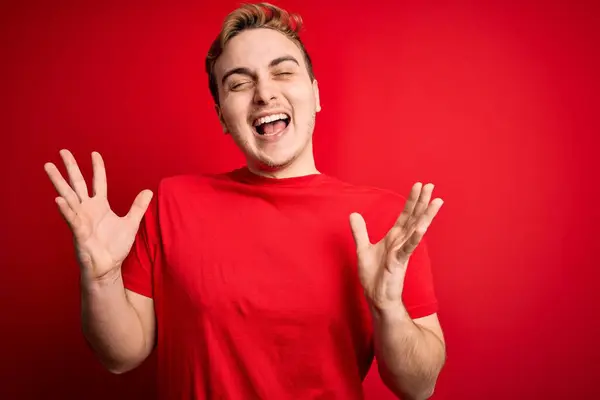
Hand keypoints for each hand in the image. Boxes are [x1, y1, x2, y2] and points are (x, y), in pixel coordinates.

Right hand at [44, 149, 152, 282]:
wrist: (108, 267)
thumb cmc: (115, 247)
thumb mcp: (131, 223)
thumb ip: (138, 207)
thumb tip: (148, 191)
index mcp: (100, 206)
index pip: (98, 182)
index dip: (97, 168)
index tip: (94, 154)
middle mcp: (88, 209)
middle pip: (78, 183)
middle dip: (71, 167)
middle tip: (62, 151)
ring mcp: (81, 219)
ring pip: (68, 196)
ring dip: (58, 182)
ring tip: (49, 167)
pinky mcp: (78, 232)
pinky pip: (71, 218)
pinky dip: (65, 209)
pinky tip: (58, 200)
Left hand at [349, 183, 442, 313]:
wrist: (376, 296)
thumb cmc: (373, 275)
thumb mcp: (363, 248)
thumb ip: (360, 231)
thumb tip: (353, 214)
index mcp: (394, 237)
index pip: (405, 215)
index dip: (411, 200)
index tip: (419, 185)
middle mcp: (401, 242)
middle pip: (414, 217)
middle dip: (422, 202)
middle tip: (431, 185)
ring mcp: (402, 251)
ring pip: (416, 230)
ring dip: (425, 216)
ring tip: (436, 202)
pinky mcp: (399, 262)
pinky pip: (408, 248)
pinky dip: (415, 238)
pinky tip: (422, 228)